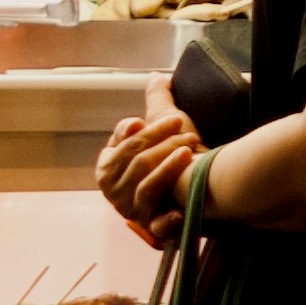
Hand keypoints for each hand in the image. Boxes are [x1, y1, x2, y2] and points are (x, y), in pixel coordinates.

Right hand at [95, 101, 201, 239]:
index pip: (126, 144)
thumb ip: (156, 103)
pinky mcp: (151, 228)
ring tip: (187, 151)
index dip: (148, 132)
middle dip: (161, 143)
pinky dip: (166, 220)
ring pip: (146, 185)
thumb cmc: (176, 157)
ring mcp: (131, 210)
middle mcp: (114, 190)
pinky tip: (178, 212)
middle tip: (185, 128)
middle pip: (136, 161)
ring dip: (167, 168)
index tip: (172, 119)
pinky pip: (157, 224)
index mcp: (108, 166)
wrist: (197, 190)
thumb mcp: (161, 130)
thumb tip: (157, 76)